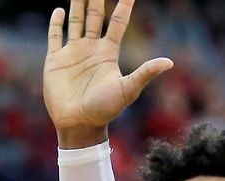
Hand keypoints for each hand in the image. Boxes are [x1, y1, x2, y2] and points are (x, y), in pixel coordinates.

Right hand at [44, 1, 172, 145]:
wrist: (79, 124)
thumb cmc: (105, 110)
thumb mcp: (127, 90)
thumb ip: (145, 73)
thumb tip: (169, 62)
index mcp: (108, 53)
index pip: (118, 22)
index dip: (123, 6)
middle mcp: (91, 49)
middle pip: (95, 16)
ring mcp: (73, 53)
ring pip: (76, 22)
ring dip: (77, 5)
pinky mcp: (55, 60)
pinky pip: (55, 36)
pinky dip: (56, 23)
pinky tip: (59, 10)